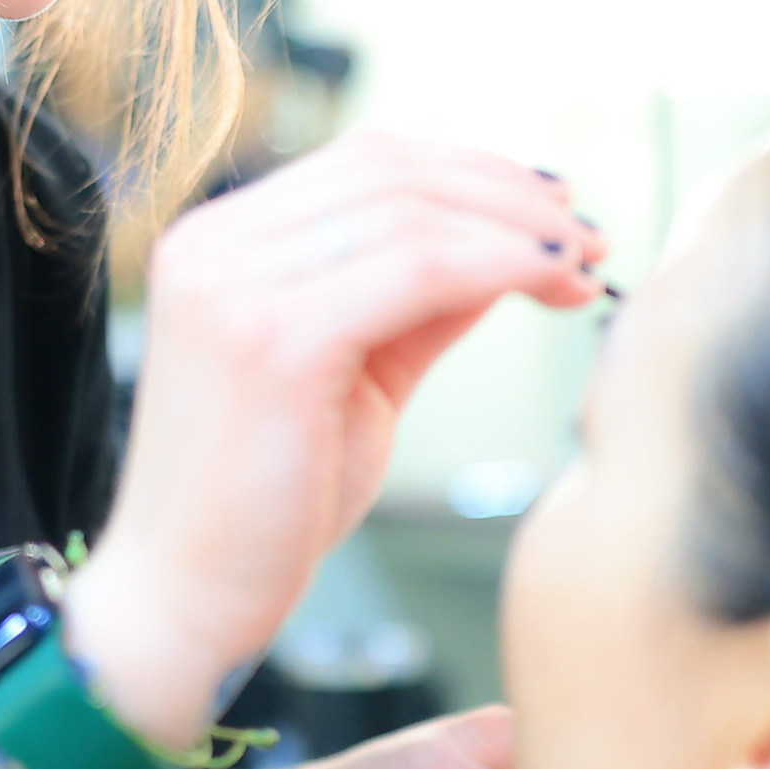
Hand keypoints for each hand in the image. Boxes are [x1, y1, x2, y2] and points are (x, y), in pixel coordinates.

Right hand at [63, 136, 604, 745]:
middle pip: (391, 172)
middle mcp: (212, 246)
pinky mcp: (274, 341)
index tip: (552, 213)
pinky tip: (550, 286)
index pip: (365, 164)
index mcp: (217, 242)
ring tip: (582, 266)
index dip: (472, 173)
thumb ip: (416, 304)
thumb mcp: (352, 378)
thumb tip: (510, 245)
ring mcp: (234, 287)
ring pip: (412, 213)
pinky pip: (419, 269)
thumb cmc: (266, 507)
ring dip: (516, 229)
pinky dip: (500, 266)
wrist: (182, 604)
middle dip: (507, 195)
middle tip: (587, 238)